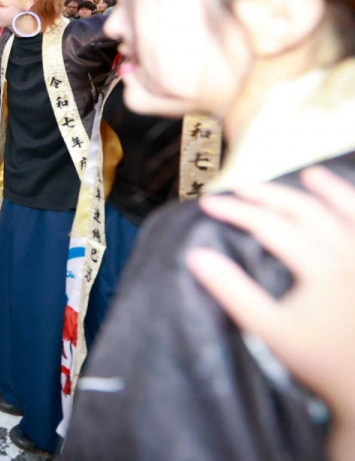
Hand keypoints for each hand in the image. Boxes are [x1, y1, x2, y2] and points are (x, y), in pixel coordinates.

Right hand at [187, 167, 354, 457]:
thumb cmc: (319, 361)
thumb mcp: (269, 330)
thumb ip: (233, 292)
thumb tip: (196, 256)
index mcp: (321, 267)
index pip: (271, 225)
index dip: (237, 211)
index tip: (208, 204)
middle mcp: (349, 256)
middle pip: (306, 211)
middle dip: (269, 195)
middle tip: (240, 188)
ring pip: (349, 213)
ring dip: (330, 191)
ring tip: (310, 176)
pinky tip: (350, 207)